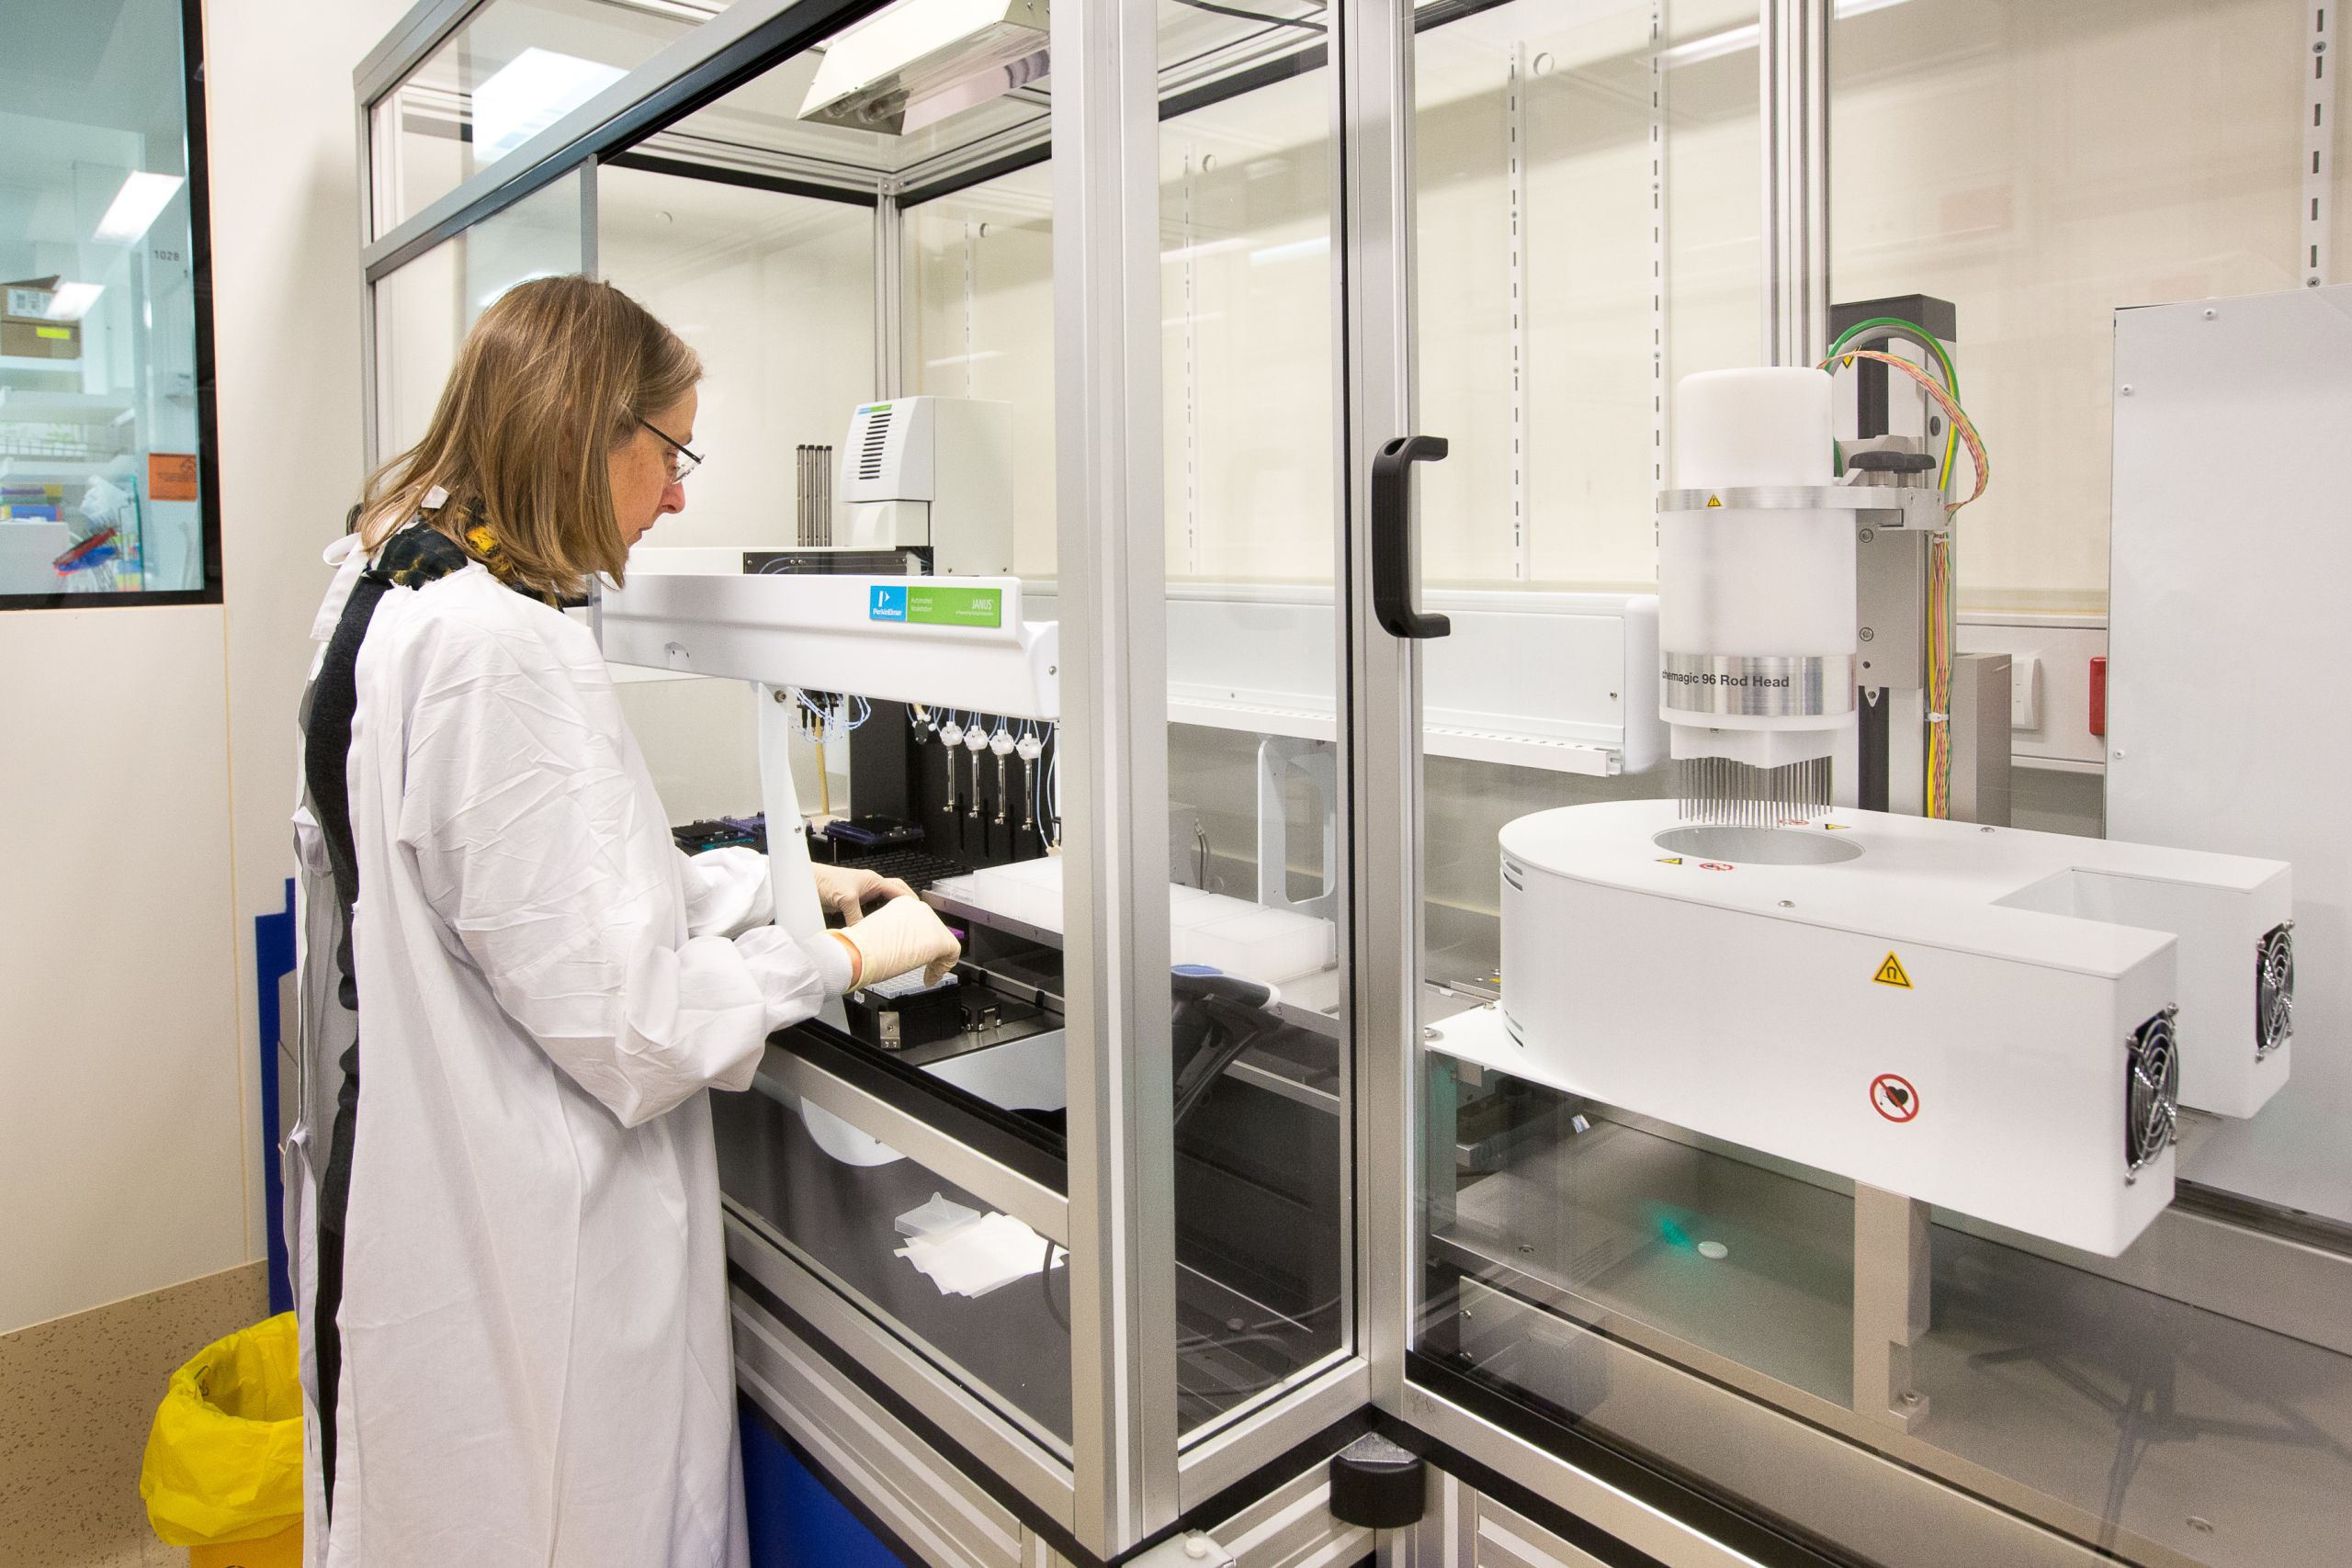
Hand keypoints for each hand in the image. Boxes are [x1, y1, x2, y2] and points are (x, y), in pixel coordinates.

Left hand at [811, 863, 914, 925]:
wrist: (806, 881)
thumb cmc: (825, 880)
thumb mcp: (846, 899)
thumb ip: (857, 917)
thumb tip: (864, 933)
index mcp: (873, 880)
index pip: (899, 890)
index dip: (910, 901)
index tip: (919, 912)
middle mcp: (870, 886)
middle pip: (895, 893)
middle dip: (905, 904)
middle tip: (914, 917)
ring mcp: (861, 895)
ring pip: (882, 904)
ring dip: (890, 912)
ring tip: (899, 924)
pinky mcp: (852, 903)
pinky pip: (870, 912)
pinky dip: (876, 919)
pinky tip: (877, 928)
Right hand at [830, 895, 961, 989]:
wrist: (857, 953)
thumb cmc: (861, 948)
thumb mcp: (883, 934)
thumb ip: (899, 935)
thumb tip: (907, 947)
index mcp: (903, 903)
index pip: (923, 922)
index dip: (923, 941)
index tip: (917, 953)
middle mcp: (919, 908)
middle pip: (936, 930)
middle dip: (933, 951)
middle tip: (925, 967)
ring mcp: (930, 922)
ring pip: (945, 942)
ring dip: (937, 960)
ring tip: (928, 973)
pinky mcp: (938, 939)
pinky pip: (952, 953)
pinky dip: (943, 967)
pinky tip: (931, 976)